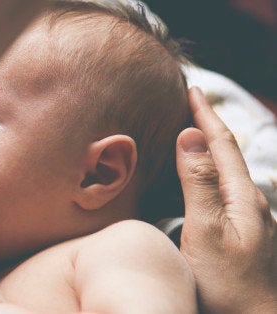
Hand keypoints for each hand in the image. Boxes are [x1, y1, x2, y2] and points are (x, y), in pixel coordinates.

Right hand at [176, 87, 276, 312]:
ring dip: (210, 150)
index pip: (222, 144)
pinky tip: (202, 183)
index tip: (191, 88)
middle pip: (228, 154)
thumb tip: (191, 136)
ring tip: (192, 136)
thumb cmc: (231, 286)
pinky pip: (226, 193)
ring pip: (228, 173)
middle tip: (191, 104)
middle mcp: (252, 204)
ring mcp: (252, 222)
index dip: (205, 114)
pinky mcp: (245, 237)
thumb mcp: (207, 231)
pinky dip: (211, 175)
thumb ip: (199, 184)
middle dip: (209, 125)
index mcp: (243, 197)